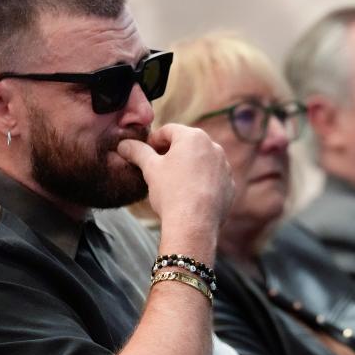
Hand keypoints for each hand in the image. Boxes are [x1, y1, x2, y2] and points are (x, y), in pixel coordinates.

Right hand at [118, 124, 233, 255]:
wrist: (193, 224)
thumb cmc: (170, 192)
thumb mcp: (149, 169)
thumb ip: (137, 152)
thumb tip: (124, 144)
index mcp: (193, 137)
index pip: (168, 130)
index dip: (153, 140)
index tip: (145, 153)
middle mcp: (214, 147)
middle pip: (187, 144)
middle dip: (171, 153)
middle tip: (157, 168)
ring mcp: (224, 167)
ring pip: (201, 161)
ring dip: (188, 167)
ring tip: (173, 183)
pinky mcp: (230, 185)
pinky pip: (212, 178)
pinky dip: (201, 182)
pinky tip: (189, 195)